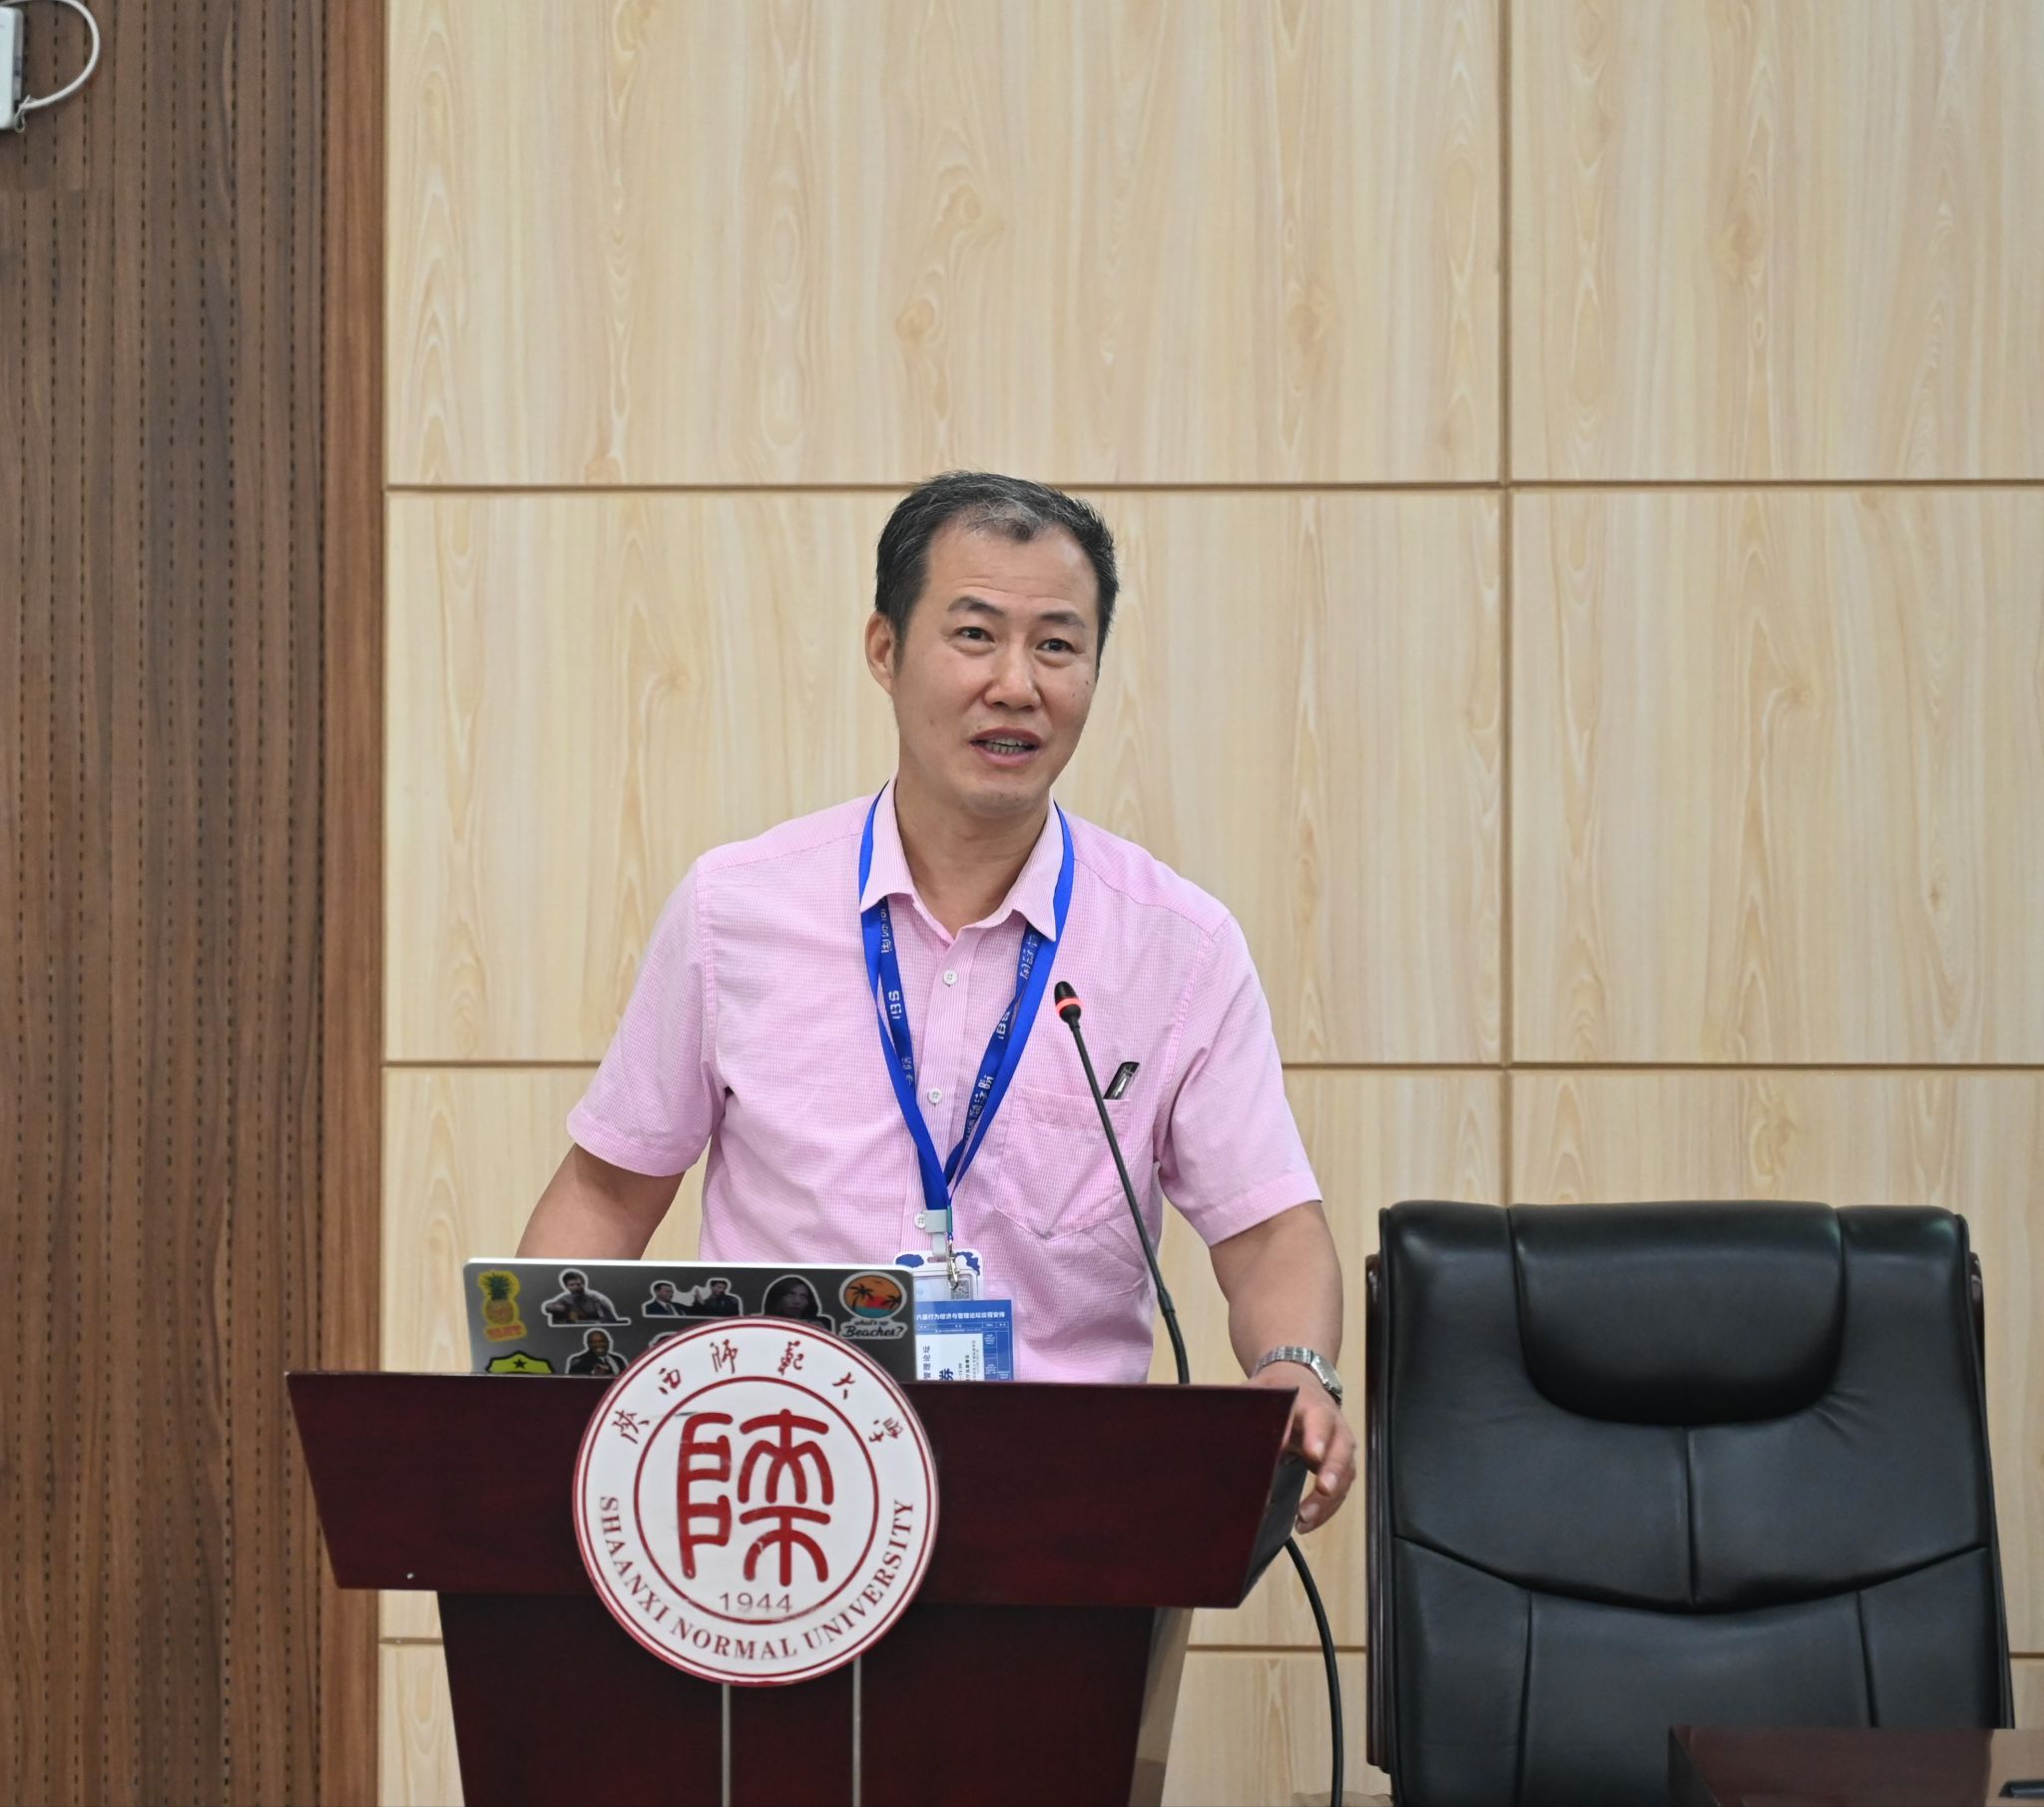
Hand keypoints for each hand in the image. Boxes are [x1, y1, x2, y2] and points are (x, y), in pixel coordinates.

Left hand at [1247, 1363, 1356, 1532]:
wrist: (1299, 1380)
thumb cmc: (1276, 1389)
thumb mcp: (1262, 1393)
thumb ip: (1259, 1414)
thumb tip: (1258, 1444)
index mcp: (1312, 1402)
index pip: (1319, 1418)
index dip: (1317, 1436)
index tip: (1312, 1454)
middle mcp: (1333, 1423)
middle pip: (1341, 1448)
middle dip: (1333, 1470)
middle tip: (1323, 1489)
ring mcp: (1339, 1445)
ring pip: (1345, 1473)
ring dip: (1328, 1499)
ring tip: (1305, 1518)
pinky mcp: (1339, 1464)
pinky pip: (1340, 1489)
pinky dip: (1326, 1508)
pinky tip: (1307, 1522)